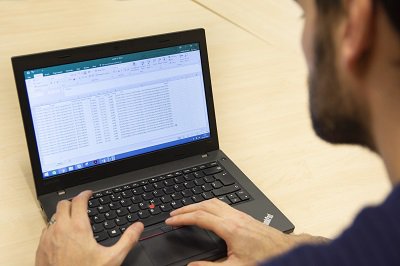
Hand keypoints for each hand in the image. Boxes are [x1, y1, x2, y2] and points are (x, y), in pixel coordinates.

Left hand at [35, 190, 143, 265]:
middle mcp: (60, 230)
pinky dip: (54, 228)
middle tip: (82, 205)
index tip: (89, 194)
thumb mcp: (112, 258)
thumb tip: (137, 227)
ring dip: (63, 215)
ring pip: (53, 217)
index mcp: (78, 228)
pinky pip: (46, 231)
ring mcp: (48, 239)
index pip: (78, 200)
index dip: (85, 194)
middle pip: (63, 204)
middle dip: (73, 202)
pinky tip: (62, 237)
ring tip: (73, 221)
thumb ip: (127, 240)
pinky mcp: (40, 249)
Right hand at [166, 198, 326, 265]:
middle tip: (173, 213)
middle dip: (186, 208)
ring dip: (197, 204)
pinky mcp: (244, 216)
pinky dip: (208, 205)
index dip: (182, 218)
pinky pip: (221, 204)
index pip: (199, 217)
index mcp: (229, 228)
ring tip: (185, 210)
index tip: (171, 220)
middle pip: (204, 205)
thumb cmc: (265, 257)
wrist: (286, 250)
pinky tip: (206, 210)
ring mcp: (239, 214)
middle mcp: (233, 217)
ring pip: (213, 202)